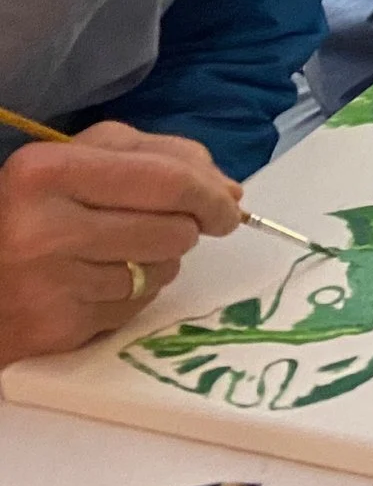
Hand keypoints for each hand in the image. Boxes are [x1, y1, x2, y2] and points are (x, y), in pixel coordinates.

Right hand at [0, 122, 242, 364]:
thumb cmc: (28, 209)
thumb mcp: (76, 160)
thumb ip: (153, 157)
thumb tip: (228, 190)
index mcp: (47, 172)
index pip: (166, 181)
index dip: (211, 193)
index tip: (230, 202)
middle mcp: (45, 229)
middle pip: (174, 231)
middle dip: (190, 228)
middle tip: (179, 226)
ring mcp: (50, 285)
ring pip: (162, 271)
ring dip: (161, 261)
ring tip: (120, 251)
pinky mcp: (57, 328)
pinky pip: (134, 307)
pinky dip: (132, 294)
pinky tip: (97, 282)